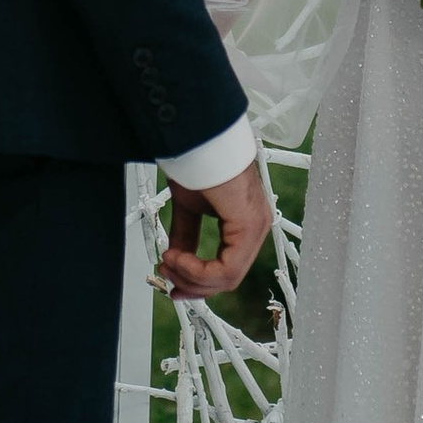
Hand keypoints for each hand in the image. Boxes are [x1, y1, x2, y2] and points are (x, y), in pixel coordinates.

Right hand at [160, 158, 271, 299]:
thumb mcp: (189, 208)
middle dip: (191, 282)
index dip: (198, 282)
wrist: (199, 139)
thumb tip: (176, 257)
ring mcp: (255, 228)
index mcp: (245, 224)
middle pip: (227, 279)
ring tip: (168, 261)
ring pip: (227, 278)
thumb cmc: (199, 162)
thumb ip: (186, 235)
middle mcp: (256, 228)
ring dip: (191, 276)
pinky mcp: (248, 225)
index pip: (228, 269)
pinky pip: (226, 268)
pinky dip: (197, 269)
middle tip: (166, 275)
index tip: (173, 282)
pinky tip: (177, 256)